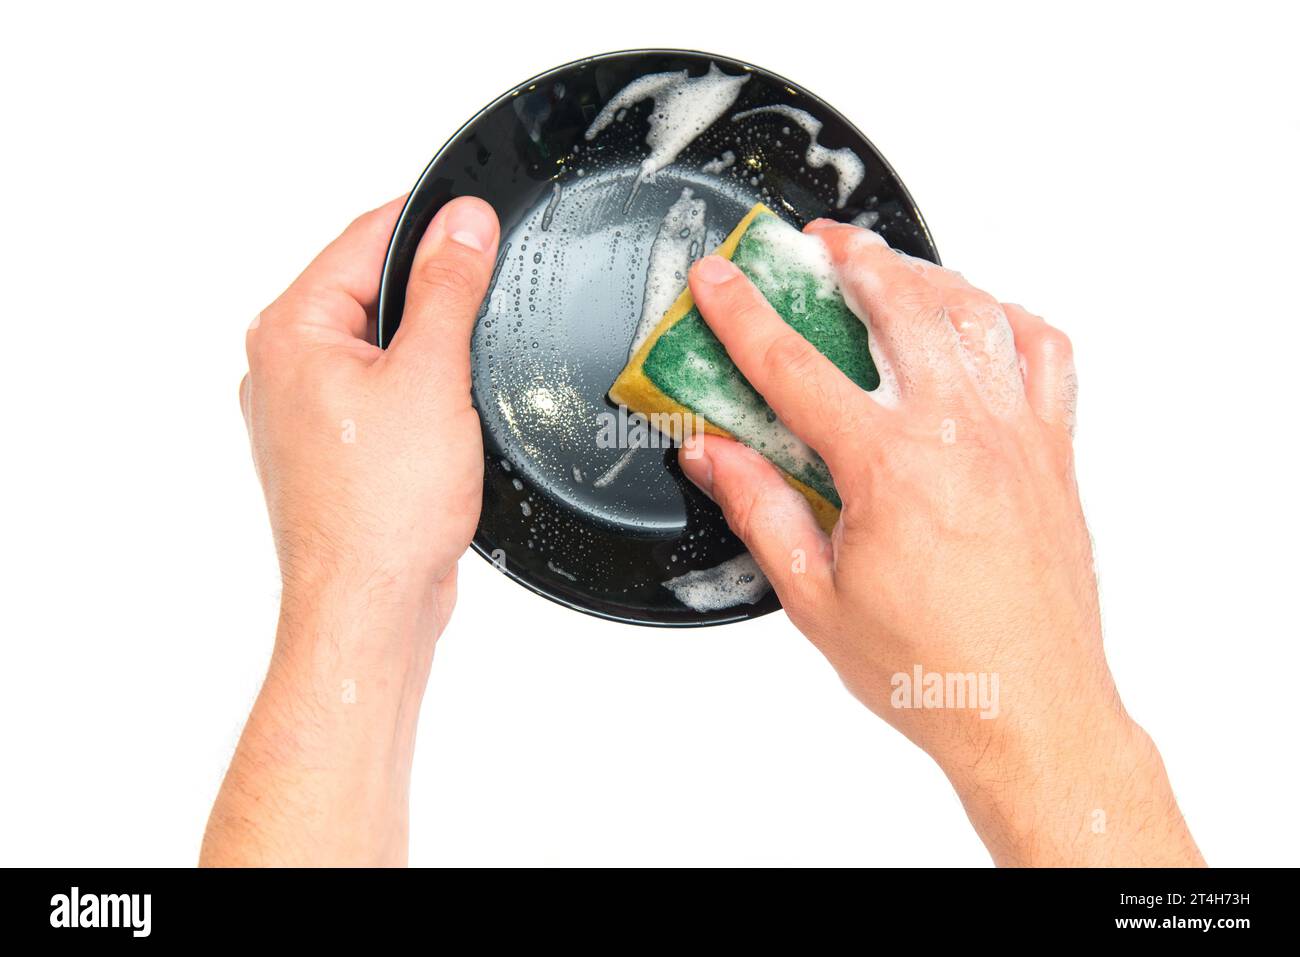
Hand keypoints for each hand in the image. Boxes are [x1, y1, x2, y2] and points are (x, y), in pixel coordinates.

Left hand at [241, 195, 498, 619]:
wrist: (370, 606)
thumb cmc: (381, 511)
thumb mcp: (430, 377)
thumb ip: (447, 289)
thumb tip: (462, 225)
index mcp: (290, 333)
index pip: (362, 239)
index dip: (427, 223)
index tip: (477, 219)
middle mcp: (283, 366)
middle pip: (370, 290)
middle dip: (430, 291)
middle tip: (484, 303)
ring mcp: (303, 411)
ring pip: (378, 344)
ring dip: (425, 347)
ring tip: (458, 380)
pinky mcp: (332, 447)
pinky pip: (380, 390)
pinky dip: (416, 389)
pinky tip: (445, 417)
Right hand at [678, 224, 1201, 865]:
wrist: (1030, 713)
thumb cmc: (933, 670)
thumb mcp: (815, 599)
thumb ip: (760, 511)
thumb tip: (713, 455)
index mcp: (890, 467)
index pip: (795, 366)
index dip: (743, 315)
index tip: (718, 278)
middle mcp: (961, 434)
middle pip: (897, 306)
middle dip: (850, 259)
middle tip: (816, 244)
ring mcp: (1017, 436)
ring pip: (974, 313)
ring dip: (924, 275)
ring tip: (889, 266)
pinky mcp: (1054, 453)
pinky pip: (1044, 354)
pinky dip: (1009, 320)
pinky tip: (981, 320)